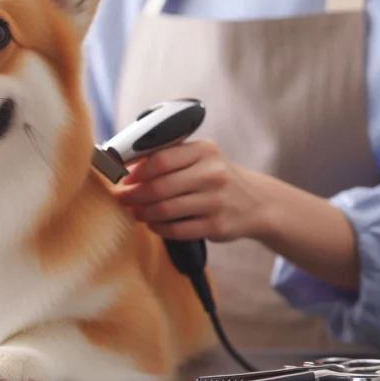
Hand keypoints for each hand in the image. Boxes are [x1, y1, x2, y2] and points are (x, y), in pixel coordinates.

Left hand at [115, 139, 269, 241]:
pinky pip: (177, 230)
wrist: (257, 202)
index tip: (123, 178)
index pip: (161, 158)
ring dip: (143, 212)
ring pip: (166, 209)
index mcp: (205, 150)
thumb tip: (129, 167)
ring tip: (134, 211)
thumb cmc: (218, 177)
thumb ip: (171, 157)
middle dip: (134, 194)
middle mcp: (213, 174)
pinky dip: (158, 227)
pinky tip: (153, 223)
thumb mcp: (202, 158)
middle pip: (159, 186)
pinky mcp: (217, 226)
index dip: (137, 170)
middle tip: (122, 198)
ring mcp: (216, 201)